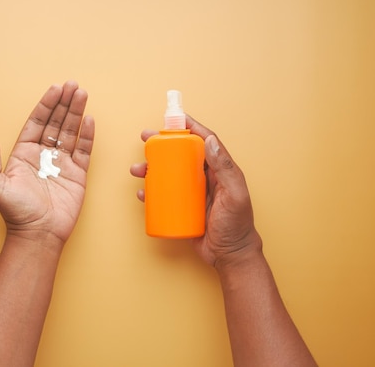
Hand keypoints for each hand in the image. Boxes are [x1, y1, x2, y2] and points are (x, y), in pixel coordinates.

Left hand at [0, 81, 94, 246]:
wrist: (38, 235)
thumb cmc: (15, 212)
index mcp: (23, 153)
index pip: (37, 122)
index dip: (46, 105)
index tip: (55, 89)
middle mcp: (43, 155)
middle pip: (56, 123)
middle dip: (64, 103)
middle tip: (73, 85)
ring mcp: (61, 163)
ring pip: (71, 132)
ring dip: (77, 113)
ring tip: (83, 94)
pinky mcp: (77, 174)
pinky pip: (83, 150)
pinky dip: (87, 135)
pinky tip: (89, 120)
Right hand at [130, 116, 260, 267]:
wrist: (229, 256)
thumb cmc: (237, 226)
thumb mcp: (234, 195)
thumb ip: (225, 168)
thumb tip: (210, 140)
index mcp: (220, 170)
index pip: (203, 141)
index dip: (188, 127)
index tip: (173, 117)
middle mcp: (205, 177)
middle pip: (181, 154)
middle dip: (161, 144)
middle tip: (145, 138)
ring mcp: (192, 192)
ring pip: (168, 173)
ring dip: (151, 168)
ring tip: (137, 169)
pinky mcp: (182, 207)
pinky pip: (164, 195)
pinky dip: (151, 191)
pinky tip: (142, 192)